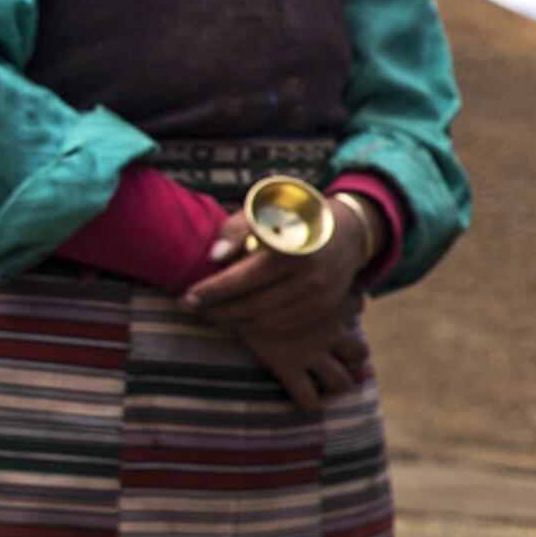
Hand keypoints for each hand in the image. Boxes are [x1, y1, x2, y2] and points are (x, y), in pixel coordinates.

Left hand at [182, 197, 377, 414]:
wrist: (349, 232)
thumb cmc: (295, 218)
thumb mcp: (264, 211)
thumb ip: (235, 230)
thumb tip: (215, 257)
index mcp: (291, 249)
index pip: (242, 278)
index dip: (211, 291)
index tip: (186, 297)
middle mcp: (309, 275)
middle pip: (251, 304)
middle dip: (215, 310)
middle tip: (190, 308)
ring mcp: (320, 295)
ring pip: (266, 320)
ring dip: (232, 321)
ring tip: (210, 315)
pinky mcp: (325, 308)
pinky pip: (283, 325)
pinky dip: (256, 326)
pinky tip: (237, 320)